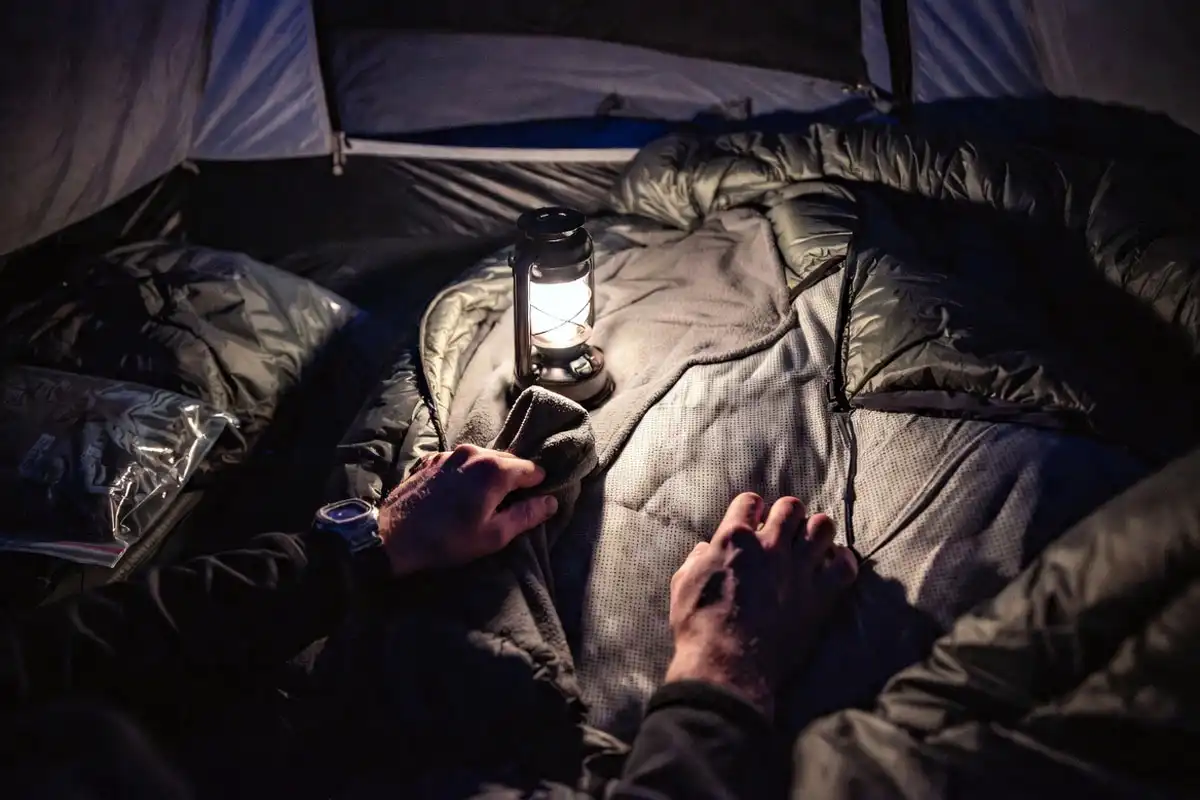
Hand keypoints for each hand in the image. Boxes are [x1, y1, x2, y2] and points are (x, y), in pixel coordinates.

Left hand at [376, 444, 558, 576]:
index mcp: (495, 468)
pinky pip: (462, 462)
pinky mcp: (432, 459)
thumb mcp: (494, 535)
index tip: (530, 505)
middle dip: (513, 480)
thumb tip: (551, 502)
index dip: (536, 488)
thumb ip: (527, 515)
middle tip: (508, 506)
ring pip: (484, 459)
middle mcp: (475, 452)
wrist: (394, 535)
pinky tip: (458, 495)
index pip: (532, 469)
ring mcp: (451, 453)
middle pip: (509, 461)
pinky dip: (467, 474)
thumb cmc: (448, 540)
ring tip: (482, 502)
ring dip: (489, 476)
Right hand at [665, 493, 858, 716]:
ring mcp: (798, 569)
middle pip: (791, 507)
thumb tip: (705, 550)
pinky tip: (835, 567)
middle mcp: (770, 546)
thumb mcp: (683, 585)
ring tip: (811, 544)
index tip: (753, 518)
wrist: (727, 666)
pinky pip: (846, 565)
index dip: (752, 507)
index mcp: (734, 539)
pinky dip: (843, 561)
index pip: (749, 501)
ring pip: (823, 527)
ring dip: (817, 532)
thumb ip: (696, 560)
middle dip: (788, 514)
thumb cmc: (699, 627)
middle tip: (784, 530)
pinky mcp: (820, 596)